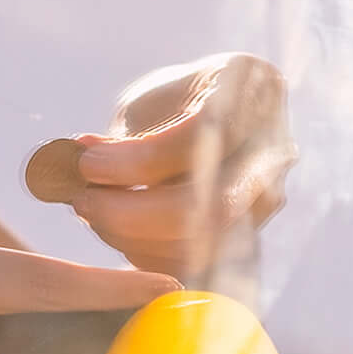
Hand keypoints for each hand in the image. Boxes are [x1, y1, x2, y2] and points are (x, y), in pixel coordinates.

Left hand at [34, 55, 295, 280]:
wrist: (218, 120)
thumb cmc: (175, 103)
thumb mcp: (148, 104)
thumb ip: (120, 139)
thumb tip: (76, 167)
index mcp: (255, 89)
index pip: (205, 137)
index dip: (140, 161)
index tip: (86, 164)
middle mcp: (276, 148)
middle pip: (214, 205)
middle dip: (135, 214)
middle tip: (81, 201)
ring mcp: (269, 197)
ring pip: (206, 243)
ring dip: (135, 239)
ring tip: (92, 213)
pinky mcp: (250, 235)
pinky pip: (199, 264)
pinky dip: (150, 258)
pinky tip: (118, 235)